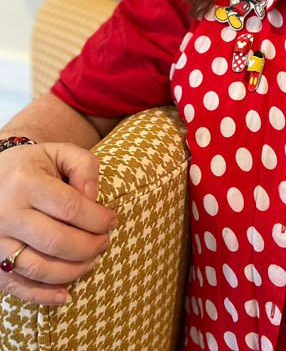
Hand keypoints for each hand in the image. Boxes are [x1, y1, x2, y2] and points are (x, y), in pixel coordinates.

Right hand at [0, 142, 117, 305]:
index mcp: (26, 184)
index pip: (70, 207)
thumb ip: (83, 166)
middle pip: (57, 241)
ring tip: (93, 261)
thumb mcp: (58, 152)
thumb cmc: (32, 165)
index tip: (112, 221)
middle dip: (90, 246)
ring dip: (73, 271)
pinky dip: (43, 296)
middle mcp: (8, 214)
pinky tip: (66, 295)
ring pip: (39, 268)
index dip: (98, 218)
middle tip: (105, 242)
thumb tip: (93, 197)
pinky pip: (17, 287)